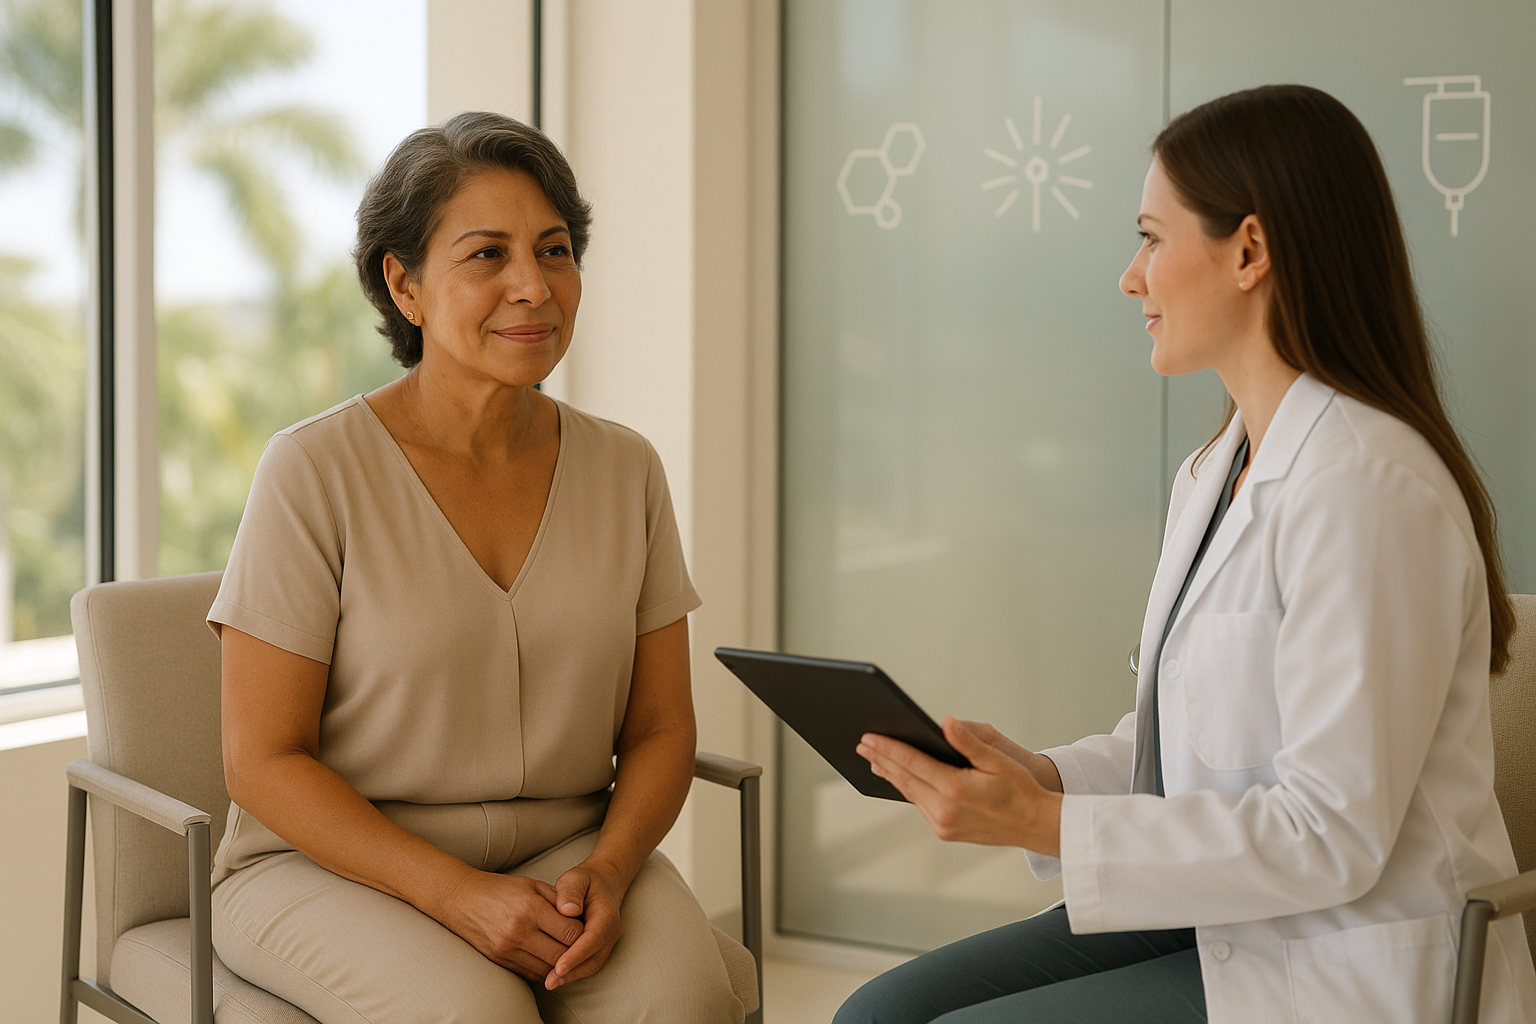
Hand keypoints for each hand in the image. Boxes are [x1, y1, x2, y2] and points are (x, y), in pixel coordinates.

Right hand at [437, 869, 583, 983]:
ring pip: (548, 969)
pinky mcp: (499, 960)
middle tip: (580, 944)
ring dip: (561, 964)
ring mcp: (507, 949)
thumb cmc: (500, 889)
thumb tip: (581, 917)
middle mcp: (519, 931)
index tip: (585, 928)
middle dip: (575, 951)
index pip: (571, 932)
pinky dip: (544, 970)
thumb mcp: (532, 884)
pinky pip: (531, 974)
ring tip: (566, 952)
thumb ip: (558, 900)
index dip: (583, 933)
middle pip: (562, 955)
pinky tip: (548, 959)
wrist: (461, 899)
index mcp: (531, 908)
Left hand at [545, 859, 627, 989]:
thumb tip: (568, 911)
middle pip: (595, 958)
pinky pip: (589, 963)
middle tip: (549, 982)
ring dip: (573, 975)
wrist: (603, 881)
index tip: (559, 967)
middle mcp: (611, 931)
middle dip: (573, 972)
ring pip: (593, 964)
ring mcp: (608, 941)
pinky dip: (574, 971)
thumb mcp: (575, 878)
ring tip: (550, 982)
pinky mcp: (600, 947)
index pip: (594, 938)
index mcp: (607, 913)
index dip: (577, 955)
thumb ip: (571, 892)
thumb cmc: (585, 880)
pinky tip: (555, 975)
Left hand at [857, 717, 1062, 855]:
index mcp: (956, 789)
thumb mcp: (998, 760)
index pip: (912, 763)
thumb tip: (945, 722)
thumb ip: (968, 742)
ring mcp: (943, 824)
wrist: (1036, 825)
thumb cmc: (1020, 789)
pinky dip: (907, 788)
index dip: (888, 748)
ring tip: (872, 758)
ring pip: (910, 793)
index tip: (868, 737)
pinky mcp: (945, 832)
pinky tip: (898, 777)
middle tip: (861, 743)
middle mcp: (944, 810)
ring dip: (890, 774)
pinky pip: (920, 805)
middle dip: (881, 759)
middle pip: (904, 779)